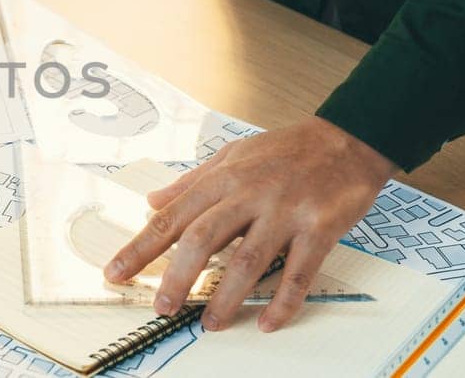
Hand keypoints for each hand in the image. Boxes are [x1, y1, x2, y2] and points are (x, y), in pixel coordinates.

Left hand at [105, 116, 399, 331]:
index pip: (172, 216)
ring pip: (248, 260)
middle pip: (203, 239)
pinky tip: (267, 322)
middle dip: (177, 277)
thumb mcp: (231, 156)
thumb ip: (191, 182)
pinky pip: (299, 272)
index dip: (141, 246)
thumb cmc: (286, 150)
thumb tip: (151, 201)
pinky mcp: (320, 228)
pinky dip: (283, 302)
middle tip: (161, 308)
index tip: (116, 271)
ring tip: (209, 324)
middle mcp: (250, 194)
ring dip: (226, 298)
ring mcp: (286, 211)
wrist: (348, 139)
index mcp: (223, 177)